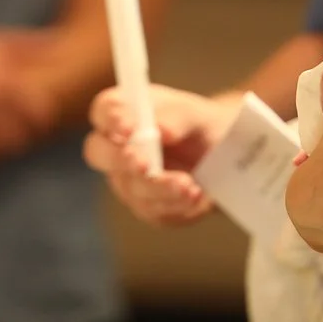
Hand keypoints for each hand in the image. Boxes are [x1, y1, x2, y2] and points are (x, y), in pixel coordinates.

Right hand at [83, 85, 238, 224]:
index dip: (110, 119)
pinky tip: (196, 196)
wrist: (224, 156)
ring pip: (130, 188)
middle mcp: (117, 146)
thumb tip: (161, 130)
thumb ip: (177, 117)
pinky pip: (152, 211)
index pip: (102, 110)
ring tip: (189, 185)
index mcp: (125, 112)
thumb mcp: (196, 114)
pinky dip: (175, 205)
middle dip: (120, 161)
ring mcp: (127, 178)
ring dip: (159, 189)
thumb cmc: (201, 125)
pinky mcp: (145, 205)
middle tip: (145, 166)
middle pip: (97, 152)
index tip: (130, 128)